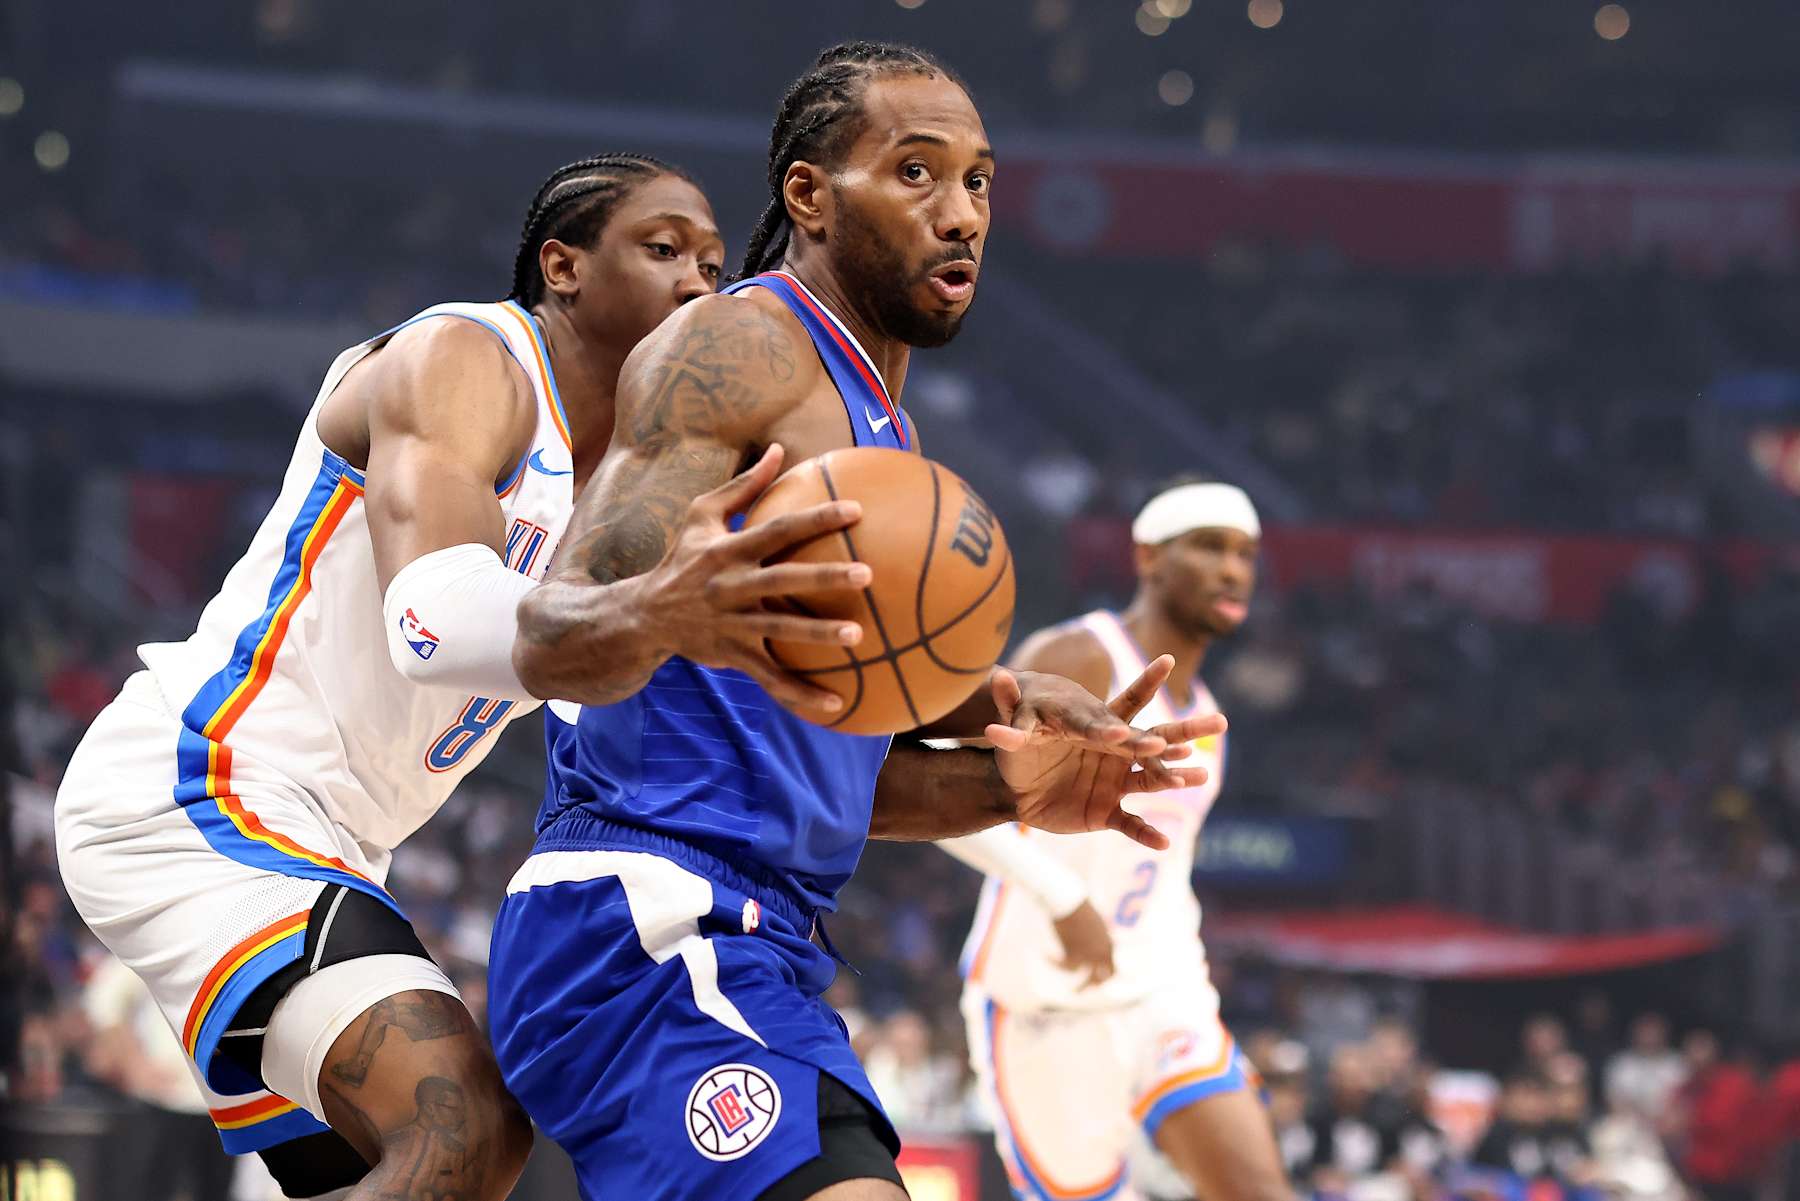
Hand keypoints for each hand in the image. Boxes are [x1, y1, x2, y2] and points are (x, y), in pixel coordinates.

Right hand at [645, 444, 868, 714]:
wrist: (645, 615)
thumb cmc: (683, 557)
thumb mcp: (702, 516)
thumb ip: (744, 485)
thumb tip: (779, 448)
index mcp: (727, 549)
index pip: (777, 529)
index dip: (815, 518)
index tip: (857, 510)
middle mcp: (730, 586)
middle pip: (782, 579)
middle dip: (823, 577)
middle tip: (866, 574)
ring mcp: (731, 624)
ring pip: (779, 631)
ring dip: (817, 635)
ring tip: (859, 637)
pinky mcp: (732, 656)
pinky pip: (770, 677)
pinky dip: (800, 693)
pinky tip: (836, 704)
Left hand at [995, 655, 1226, 850]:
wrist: (1016, 792)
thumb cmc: (1020, 751)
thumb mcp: (1014, 727)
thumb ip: (1009, 704)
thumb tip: (995, 674)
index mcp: (1101, 728)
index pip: (1128, 702)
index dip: (1147, 683)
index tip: (1166, 662)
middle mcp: (1117, 754)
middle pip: (1158, 740)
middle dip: (1187, 731)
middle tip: (1220, 721)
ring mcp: (1115, 784)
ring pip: (1152, 781)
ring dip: (1175, 779)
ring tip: (1201, 776)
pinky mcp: (1106, 813)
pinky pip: (1131, 825)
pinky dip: (1146, 834)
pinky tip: (1163, 844)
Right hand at [1052, 901, 1115, 988]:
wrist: (1069, 902)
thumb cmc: (1079, 907)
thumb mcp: (1094, 921)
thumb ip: (1099, 934)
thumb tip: (1100, 935)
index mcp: (1108, 943)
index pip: (1114, 966)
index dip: (1108, 974)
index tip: (1100, 977)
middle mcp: (1102, 952)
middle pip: (1104, 976)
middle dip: (1097, 985)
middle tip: (1090, 989)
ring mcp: (1090, 955)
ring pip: (1088, 978)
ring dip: (1081, 988)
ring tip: (1074, 991)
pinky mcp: (1075, 955)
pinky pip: (1065, 966)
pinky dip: (1054, 962)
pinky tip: (1046, 956)